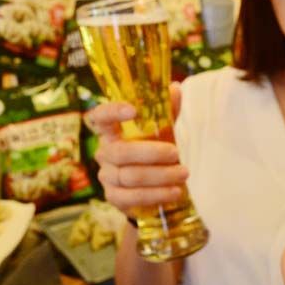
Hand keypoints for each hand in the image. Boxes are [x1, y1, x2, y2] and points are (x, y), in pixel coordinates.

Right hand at [87, 83, 186, 216]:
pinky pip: (132, 197)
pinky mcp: (113, 197)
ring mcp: (106, 176)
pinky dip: (156, 195)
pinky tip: (174, 192)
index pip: (100, 117)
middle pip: (120, 152)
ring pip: (130, 176)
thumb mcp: (162, 131)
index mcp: (111, 132)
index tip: (133, 110)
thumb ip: (167, 111)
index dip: (112, 112)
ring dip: (160, 176)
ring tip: (184, 174)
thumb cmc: (154, 152)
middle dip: (151, 153)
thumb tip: (175, 88)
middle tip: (175, 153)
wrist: (152, 188)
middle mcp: (103, 152)